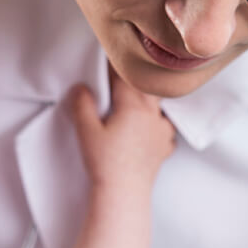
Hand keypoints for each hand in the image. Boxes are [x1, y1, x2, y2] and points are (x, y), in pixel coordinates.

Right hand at [69, 64, 176, 189]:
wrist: (124, 194)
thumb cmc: (105, 163)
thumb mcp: (86, 132)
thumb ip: (82, 105)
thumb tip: (81, 87)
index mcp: (133, 106)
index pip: (125, 76)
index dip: (115, 64)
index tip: (109, 53)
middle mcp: (152, 115)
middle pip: (147, 87)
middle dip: (136, 78)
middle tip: (125, 71)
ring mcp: (162, 131)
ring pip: (160, 105)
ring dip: (150, 98)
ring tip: (140, 96)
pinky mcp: (164, 148)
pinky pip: (166, 128)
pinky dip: (159, 122)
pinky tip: (152, 126)